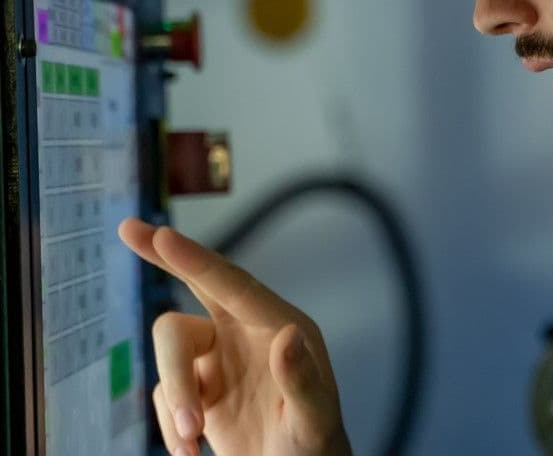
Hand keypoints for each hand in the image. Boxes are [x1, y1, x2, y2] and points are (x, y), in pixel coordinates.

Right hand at [118, 218, 351, 455]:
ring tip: (191, 438)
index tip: (162, 234)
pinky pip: (165, 390)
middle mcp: (247, 333)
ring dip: (175, 392)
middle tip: (127, 227)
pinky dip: (170, 423)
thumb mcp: (315, 420)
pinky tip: (192, 451)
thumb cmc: (317, 449)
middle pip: (196, 282)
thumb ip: (303, 380)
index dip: (195, 259)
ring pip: (171, 346)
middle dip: (164, 256)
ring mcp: (220, 359)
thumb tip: (287, 336)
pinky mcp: (198, 389)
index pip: (233, 285)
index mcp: (280, 325)